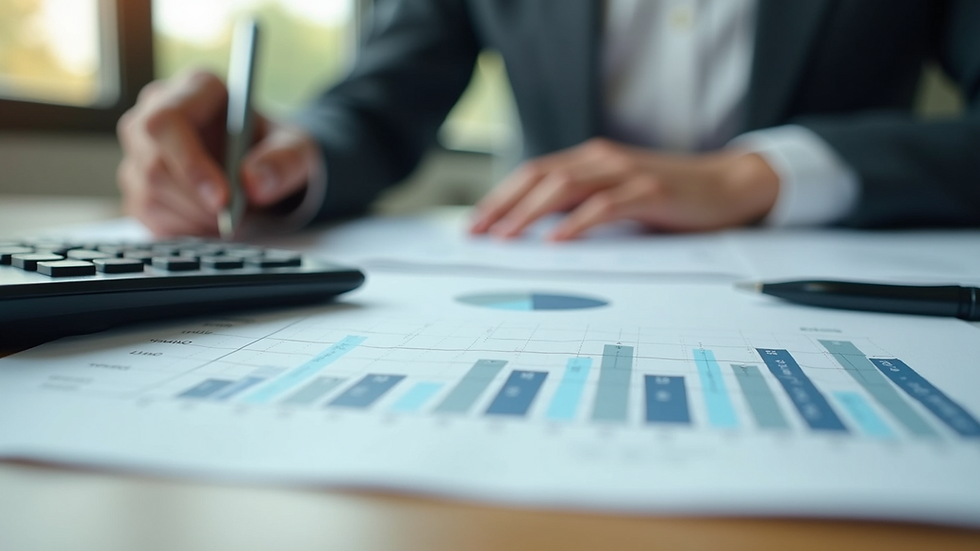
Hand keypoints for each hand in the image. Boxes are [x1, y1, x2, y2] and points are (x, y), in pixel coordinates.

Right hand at [116, 70, 320, 236]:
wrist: (262, 166)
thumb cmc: (275, 147)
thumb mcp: (296, 149)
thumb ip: (284, 161)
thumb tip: (255, 184)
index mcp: (195, 88)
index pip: (168, 123)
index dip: (191, 165)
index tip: (224, 199)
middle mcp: (156, 111)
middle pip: (153, 165)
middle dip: (197, 202)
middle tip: (234, 218)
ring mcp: (140, 149)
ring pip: (148, 195)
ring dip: (193, 219)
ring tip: (229, 217)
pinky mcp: (138, 183)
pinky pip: (147, 216)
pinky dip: (184, 230)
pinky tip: (210, 221)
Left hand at [469, 138, 779, 239]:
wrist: (730, 185)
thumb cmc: (671, 198)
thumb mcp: (619, 198)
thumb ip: (584, 206)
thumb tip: (539, 230)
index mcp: (592, 160)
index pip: (534, 173)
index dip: (501, 196)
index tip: (475, 224)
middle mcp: (603, 160)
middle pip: (539, 177)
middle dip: (503, 205)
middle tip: (477, 233)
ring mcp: (626, 173)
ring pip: (564, 187)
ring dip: (530, 214)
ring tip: (506, 237)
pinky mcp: (649, 192)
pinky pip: (604, 206)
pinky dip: (576, 223)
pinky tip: (556, 241)